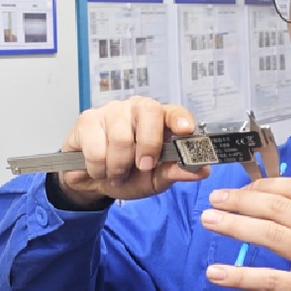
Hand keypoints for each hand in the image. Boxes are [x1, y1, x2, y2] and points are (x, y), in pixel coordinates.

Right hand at [58, 96, 209, 205]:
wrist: (94, 182)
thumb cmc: (130, 175)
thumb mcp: (156, 179)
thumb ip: (176, 172)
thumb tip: (203, 170)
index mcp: (160, 120)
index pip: (174, 111)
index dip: (180, 118)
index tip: (185, 130)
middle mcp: (137, 109)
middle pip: (149, 112)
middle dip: (148, 145)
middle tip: (143, 167)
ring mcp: (112, 111)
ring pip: (121, 136)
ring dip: (120, 166)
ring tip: (118, 174)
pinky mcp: (87, 120)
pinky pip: (96, 147)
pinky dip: (99, 167)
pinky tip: (100, 169)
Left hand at [201, 177, 290, 290]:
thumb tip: (271, 204)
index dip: (263, 185)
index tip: (240, 190)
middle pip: (278, 207)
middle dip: (242, 200)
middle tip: (214, 200)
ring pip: (270, 235)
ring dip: (234, 225)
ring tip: (208, 221)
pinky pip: (268, 279)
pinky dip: (238, 275)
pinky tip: (215, 273)